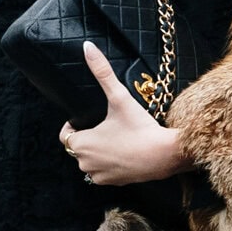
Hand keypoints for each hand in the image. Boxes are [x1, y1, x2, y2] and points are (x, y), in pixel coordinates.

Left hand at [61, 43, 186, 185]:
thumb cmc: (140, 127)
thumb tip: (87, 47)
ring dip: (98, 151)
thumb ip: (102, 72)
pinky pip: (103, 172)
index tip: (90, 117)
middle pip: (78, 147)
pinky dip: (110, 163)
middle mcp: (84, 164)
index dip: (75, 125)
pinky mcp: (113, 183)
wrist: (165, 155)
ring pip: (91, 160)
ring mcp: (98, 176)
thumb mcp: (119, 97)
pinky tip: (123, 152)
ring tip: (116, 137)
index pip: (66, 135)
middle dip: (89, 137)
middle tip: (108, 124)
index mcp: (80, 144)